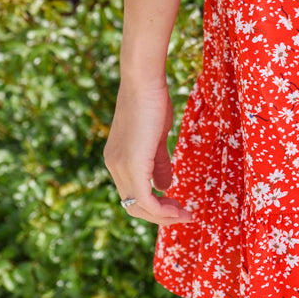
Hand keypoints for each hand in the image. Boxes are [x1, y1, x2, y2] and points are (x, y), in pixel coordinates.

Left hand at [103, 77, 192, 224]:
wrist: (143, 81)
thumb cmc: (152, 102)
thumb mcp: (156, 138)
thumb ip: (159, 164)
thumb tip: (165, 186)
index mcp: (117, 159)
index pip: (132, 195)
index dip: (154, 206)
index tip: (177, 205)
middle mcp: (114, 165)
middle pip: (133, 206)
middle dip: (160, 216)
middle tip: (184, 214)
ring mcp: (120, 166)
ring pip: (138, 207)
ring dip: (163, 216)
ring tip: (185, 214)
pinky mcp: (132, 164)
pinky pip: (145, 199)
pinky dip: (161, 210)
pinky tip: (178, 209)